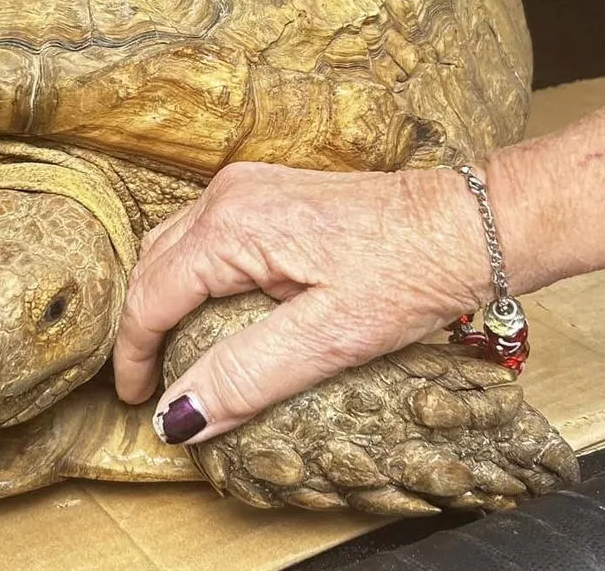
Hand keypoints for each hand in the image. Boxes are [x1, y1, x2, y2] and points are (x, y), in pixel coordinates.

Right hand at [112, 161, 491, 444]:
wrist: (469, 224)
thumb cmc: (410, 273)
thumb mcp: (329, 338)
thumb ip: (245, 376)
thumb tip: (178, 417)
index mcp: (231, 227)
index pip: (150, 295)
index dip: (134, 354)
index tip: (138, 404)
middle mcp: (229, 196)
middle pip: (153, 264)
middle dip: (142, 325)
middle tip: (151, 384)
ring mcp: (249, 187)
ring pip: (175, 245)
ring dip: (165, 297)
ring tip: (174, 353)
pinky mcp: (271, 193)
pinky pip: (206, 234)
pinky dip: (193, 275)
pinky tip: (211, 311)